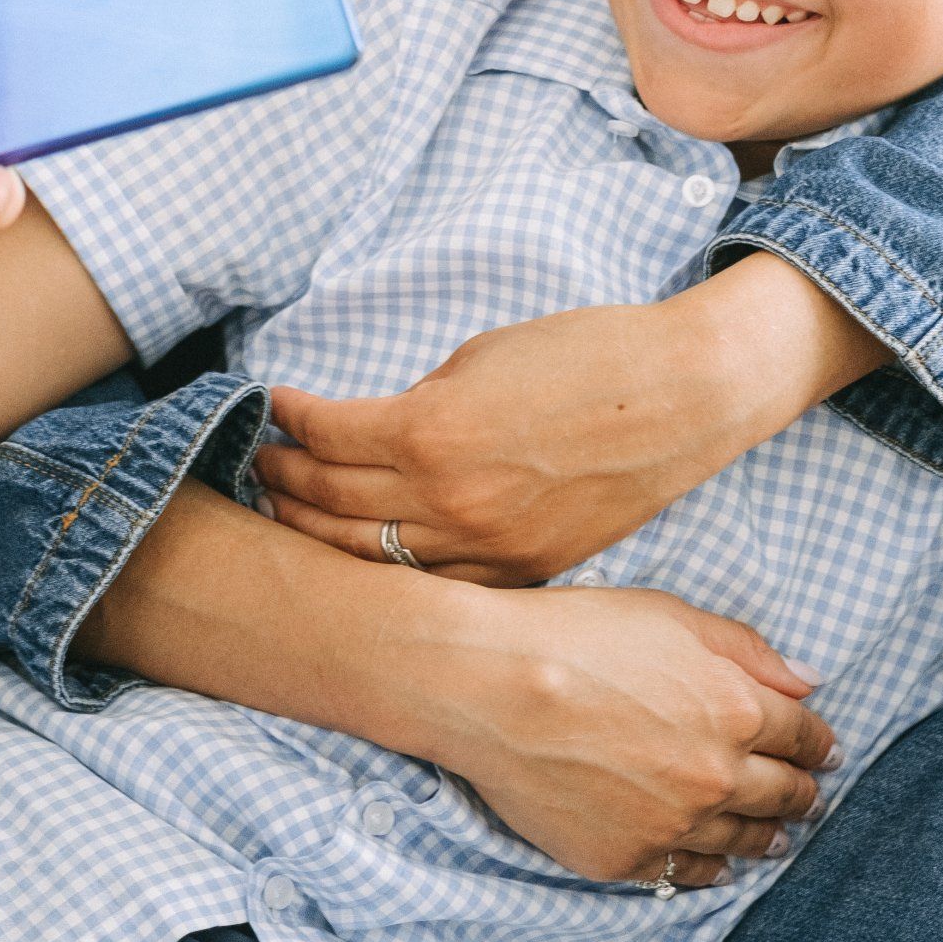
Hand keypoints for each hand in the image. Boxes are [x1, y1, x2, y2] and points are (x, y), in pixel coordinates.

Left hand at [256, 259, 884, 582]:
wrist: (682, 397)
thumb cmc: (586, 355)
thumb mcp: (481, 357)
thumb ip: (420, 404)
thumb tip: (379, 435)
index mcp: (430, 431)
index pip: (325, 436)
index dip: (287, 418)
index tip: (271, 406)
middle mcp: (448, 501)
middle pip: (331, 504)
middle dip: (284, 481)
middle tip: (260, 464)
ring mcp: (485, 548)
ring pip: (371, 559)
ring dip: (319, 532)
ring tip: (290, 513)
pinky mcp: (522, 571)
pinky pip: (436, 586)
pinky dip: (390, 571)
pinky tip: (368, 555)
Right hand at [437, 581, 834, 884]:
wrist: (492, 687)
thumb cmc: (577, 634)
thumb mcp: (670, 615)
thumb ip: (747, 650)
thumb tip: (808, 682)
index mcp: (735, 709)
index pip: (802, 736)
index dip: (819, 743)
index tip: (826, 751)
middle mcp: (716, 776)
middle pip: (783, 796)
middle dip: (802, 794)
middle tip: (809, 798)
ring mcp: (672, 826)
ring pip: (743, 843)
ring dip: (766, 838)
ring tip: (773, 838)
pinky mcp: (627, 861)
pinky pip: (686, 877)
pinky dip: (707, 870)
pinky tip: (713, 864)